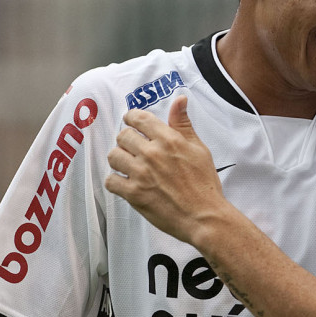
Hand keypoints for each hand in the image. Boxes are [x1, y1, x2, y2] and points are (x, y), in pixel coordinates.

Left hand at [106, 97, 223, 243]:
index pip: (139, 118)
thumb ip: (183, 124)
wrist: (204, 216)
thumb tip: (180, 100)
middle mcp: (152, 154)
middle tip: (134, 149)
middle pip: (123, 136)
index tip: (132, 123)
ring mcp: (141, 174)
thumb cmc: (204, 184)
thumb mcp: (199, 149)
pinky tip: (126, 183)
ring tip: (129, 166)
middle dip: (127, 140)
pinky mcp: (134, 194)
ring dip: (120, 159)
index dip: (132, 118)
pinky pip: (111, 181)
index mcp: (169, 139)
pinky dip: (116, 182)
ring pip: (114, 156)